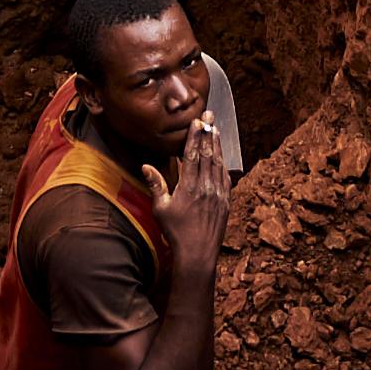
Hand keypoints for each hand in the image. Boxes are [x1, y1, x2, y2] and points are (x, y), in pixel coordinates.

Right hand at [162, 105, 237, 257]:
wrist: (198, 253)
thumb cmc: (176, 233)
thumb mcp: (160, 209)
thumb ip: (156, 185)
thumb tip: (145, 165)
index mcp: (188, 187)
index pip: (192, 155)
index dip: (195, 137)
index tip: (197, 122)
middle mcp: (205, 187)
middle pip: (207, 154)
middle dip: (208, 133)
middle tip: (209, 116)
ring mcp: (217, 194)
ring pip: (218, 163)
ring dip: (216, 144)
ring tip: (215, 129)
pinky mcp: (225, 201)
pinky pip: (225, 177)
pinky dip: (222, 163)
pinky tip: (221, 155)